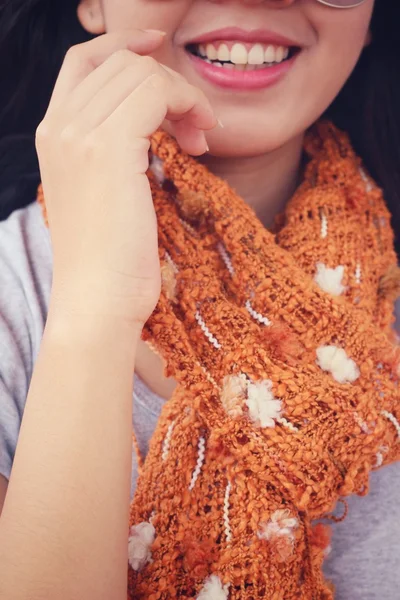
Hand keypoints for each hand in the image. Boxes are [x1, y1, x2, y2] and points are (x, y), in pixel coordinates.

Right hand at [36, 29, 216, 324]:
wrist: (97, 301)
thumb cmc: (109, 260)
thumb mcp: (104, 195)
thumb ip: (113, 152)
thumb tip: (150, 124)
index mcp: (53, 135)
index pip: (84, 62)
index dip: (124, 46)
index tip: (160, 49)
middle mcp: (58, 125)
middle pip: (119, 61)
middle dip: (169, 82)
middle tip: (197, 127)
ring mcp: (78, 133)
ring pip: (141, 72)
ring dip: (184, 96)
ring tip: (200, 138)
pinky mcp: (108, 147)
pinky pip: (157, 91)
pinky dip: (188, 104)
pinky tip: (200, 141)